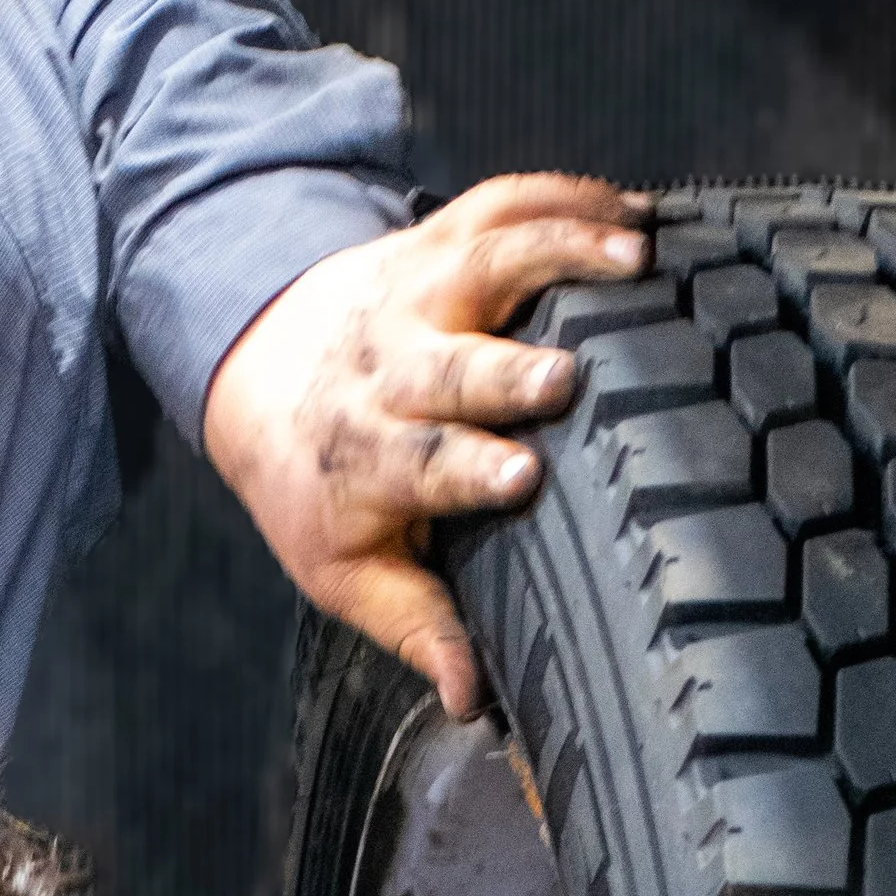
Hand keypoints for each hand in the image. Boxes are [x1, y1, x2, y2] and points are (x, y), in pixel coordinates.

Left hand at [201, 172, 654, 718]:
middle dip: (506, 369)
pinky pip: (502, 201)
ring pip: (486, 258)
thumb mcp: (349, 573)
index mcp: (366, 456)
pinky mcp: (439, 239)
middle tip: (565, 377)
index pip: (418, 463)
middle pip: (451, 364)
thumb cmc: (321, 491)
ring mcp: (416, 292)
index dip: (468, 469)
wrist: (261, 375)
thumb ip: (416, 628)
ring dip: (558, 252)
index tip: (523, 478)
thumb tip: (474, 701)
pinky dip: (567, 194)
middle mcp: (388, 366)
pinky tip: (632, 207)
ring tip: (634, 257)